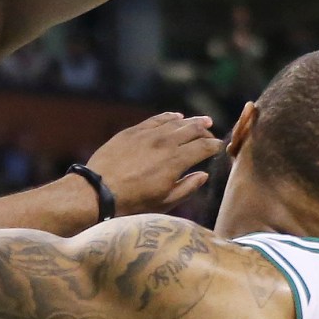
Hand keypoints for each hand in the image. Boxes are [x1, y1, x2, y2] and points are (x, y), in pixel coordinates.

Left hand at [84, 112, 222, 215]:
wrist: (99, 189)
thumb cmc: (134, 201)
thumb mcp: (166, 201)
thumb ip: (188, 187)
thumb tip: (204, 175)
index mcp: (177, 160)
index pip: (204, 147)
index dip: (215, 146)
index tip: (219, 146)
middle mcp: (165, 142)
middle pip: (191, 129)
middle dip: (204, 130)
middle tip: (210, 132)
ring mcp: (147, 134)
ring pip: (174, 122)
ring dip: (190, 121)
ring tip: (201, 120)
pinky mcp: (131, 131)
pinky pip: (154, 119)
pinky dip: (168, 117)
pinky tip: (175, 116)